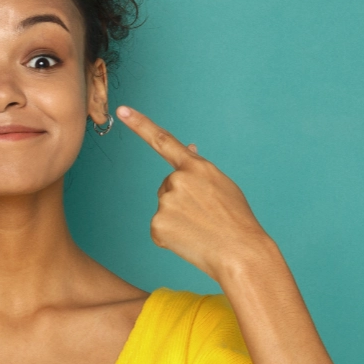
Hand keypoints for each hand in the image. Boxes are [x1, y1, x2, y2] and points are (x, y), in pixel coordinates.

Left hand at [116, 105, 271, 283]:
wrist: (240, 253)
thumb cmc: (235, 219)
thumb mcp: (221, 184)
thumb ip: (199, 167)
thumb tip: (186, 149)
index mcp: (196, 167)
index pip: (162, 140)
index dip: (140, 124)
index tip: (122, 110)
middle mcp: (177, 180)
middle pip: (167, 184)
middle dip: (181, 198)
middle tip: (205, 214)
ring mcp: (165, 203)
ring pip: (164, 206)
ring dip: (178, 217)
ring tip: (201, 228)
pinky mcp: (157, 225)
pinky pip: (159, 228)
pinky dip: (171, 235)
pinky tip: (190, 239)